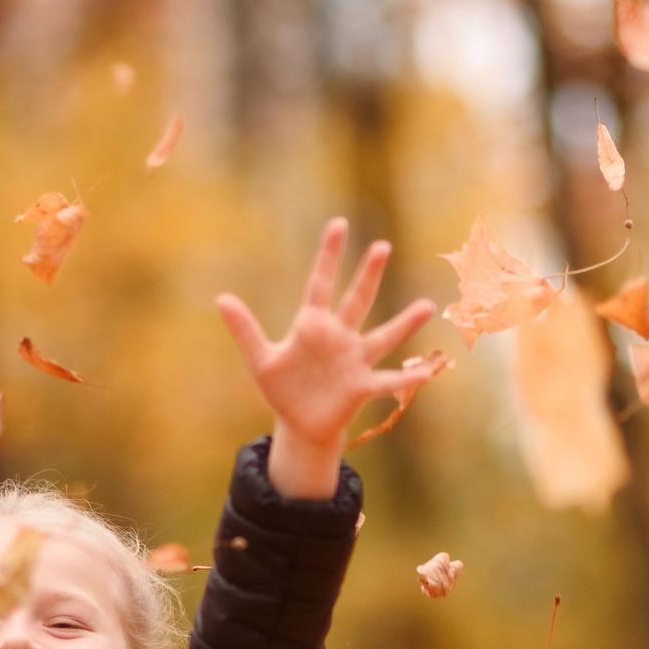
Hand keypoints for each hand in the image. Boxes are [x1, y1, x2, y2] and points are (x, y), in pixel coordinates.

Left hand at [215, 218, 439, 499]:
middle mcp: (339, 337)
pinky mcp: (362, 386)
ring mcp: (354, 360)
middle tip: (382, 246)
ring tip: (427, 305)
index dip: (328, 255)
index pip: (321, 283)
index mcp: (313, 325)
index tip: (339, 224)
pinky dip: (407, 378)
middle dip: (367, 275)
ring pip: (383, 337)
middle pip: (356, 300)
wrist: (300, 424)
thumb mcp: (260, 359)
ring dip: (404, 324)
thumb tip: (221, 298)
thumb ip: (245, 330)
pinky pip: (386, 381)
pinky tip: (427, 372)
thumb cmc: (283, 388)